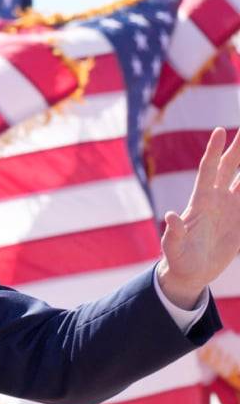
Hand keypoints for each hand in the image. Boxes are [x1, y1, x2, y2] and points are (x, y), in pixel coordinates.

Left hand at [158, 127, 239, 308]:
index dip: (213, 150)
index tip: (219, 130)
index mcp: (200, 202)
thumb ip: (173, 233)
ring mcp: (230, 210)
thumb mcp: (173, 248)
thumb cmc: (177, 259)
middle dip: (238, 149)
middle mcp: (216, 200)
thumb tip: (170, 215)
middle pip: (229, 168)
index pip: (208, 170)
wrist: (189, 273)